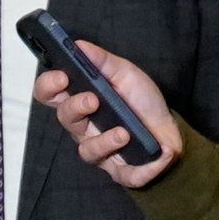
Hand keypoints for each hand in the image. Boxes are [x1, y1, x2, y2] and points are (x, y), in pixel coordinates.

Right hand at [32, 39, 180, 187]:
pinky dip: (142, 169)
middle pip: (65, 119)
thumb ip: (102, 61)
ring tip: (124, 133)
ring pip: (88, 150)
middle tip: (92, 99)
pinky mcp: (122, 171)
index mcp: (79, 101)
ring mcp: (100, 150)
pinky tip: (157, 156)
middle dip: (75, 107)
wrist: (168, 130)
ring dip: (105, 141)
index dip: (49, 86)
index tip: (62, 76)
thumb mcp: (125, 74)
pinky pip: (125, 174)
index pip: (50, 94)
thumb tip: (78, 45)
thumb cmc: (140, 102)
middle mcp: (84, 127)